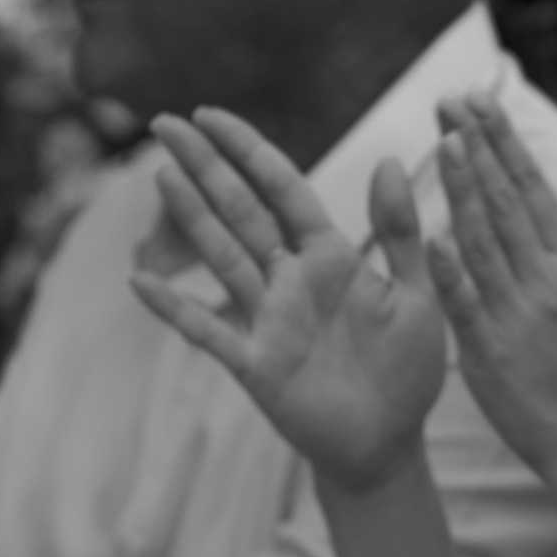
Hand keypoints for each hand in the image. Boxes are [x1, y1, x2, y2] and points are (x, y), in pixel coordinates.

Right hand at [133, 108, 446, 494]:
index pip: (280, 188)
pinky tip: (138, 282)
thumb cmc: (406, 370)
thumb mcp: (418, 294)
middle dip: (204, 165)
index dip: (247, 150)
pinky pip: (208, 330)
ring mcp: (267, 320)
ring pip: (221, 256)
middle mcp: (290, 280)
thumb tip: (387, 160)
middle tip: (164, 122)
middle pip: (240, 210)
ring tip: (162, 175)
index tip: (211, 114)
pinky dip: (174, 306)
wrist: (390, 443)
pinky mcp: (255, 364)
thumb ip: (400, 232)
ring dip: (191, 217)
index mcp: (330, 256)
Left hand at [423, 93, 556, 502]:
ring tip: (442, 141)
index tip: (478, 99)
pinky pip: (467, 308)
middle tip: (449, 100)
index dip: (502, 140)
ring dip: (462, 190)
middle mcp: (548, 281)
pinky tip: (432, 236)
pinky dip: (452, 273)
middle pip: (505, 202)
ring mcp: (518, 318)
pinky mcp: (491, 356)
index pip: (533, 186)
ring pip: (483, 243)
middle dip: (475, 147)